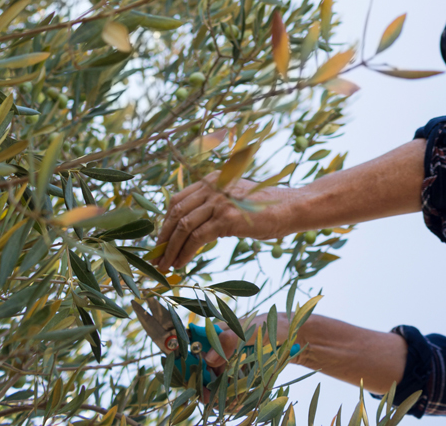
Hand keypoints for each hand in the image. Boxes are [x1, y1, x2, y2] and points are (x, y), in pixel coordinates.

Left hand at [156, 177, 293, 272]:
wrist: (290, 208)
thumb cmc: (265, 208)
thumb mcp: (234, 199)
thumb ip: (214, 205)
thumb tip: (191, 227)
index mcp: (213, 179)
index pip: (178, 199)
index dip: (164, 221)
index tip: (159, 240)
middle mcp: (213, 186)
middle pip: (176, 211)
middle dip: (162, 236)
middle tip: (155, 256)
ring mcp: (220, 201)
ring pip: (182, 225)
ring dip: (170, 248)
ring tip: (164, 265)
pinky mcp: (227, 218)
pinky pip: (196, 237)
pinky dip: (185, 253)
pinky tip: (181, 264)